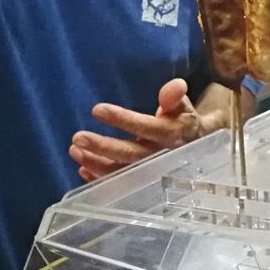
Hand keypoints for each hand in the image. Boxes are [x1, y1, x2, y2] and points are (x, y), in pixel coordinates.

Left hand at [70, 77, 217, 180]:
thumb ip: (175, 97)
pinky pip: (118, 184)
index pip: (146, 127)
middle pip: (130, 155)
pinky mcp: (140, 182)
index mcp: (172, 135)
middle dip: (103, 147)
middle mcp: (161, 157)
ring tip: (75, 150)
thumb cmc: (181, 122)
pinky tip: (83, 169)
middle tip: (78, 137)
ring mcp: (149, 173)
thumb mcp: (183, 107)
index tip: (97, 110)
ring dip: (96, 163)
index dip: (123, 120)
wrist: (194, 148)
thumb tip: (176, 85)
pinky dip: (99, 179)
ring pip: (121, 172)